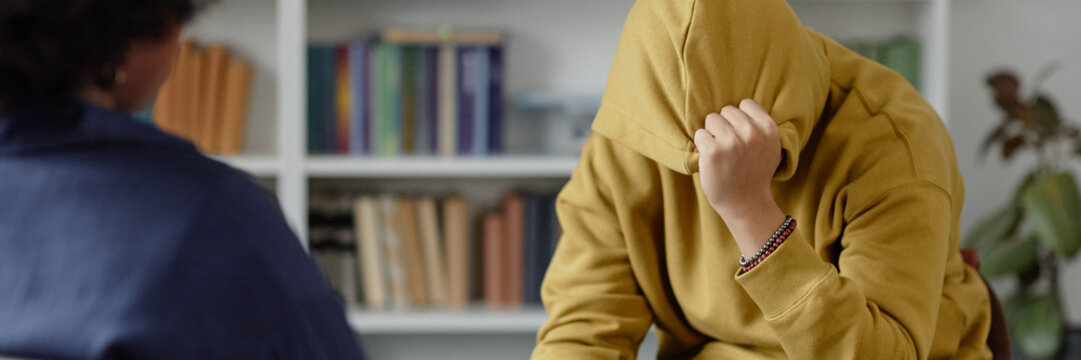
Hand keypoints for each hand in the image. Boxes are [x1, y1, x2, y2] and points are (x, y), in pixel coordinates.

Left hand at [694, 99, 785, 256]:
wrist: (745, 204)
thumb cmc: (754, 174)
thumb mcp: (770, 147)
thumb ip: (760, 127)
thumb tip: (741, 105)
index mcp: (768, 128)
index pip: (746, 104)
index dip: (739, 119)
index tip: (741, 136)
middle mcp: (752, 133)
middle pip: (726, 111)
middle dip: (724, 126)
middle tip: (730, 148)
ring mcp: (732, 141)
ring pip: (711, 119)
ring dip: (712, 134)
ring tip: (721, 153)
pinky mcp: (713, 151)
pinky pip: (699, 134)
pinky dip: (701, 146)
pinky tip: (711, 159)